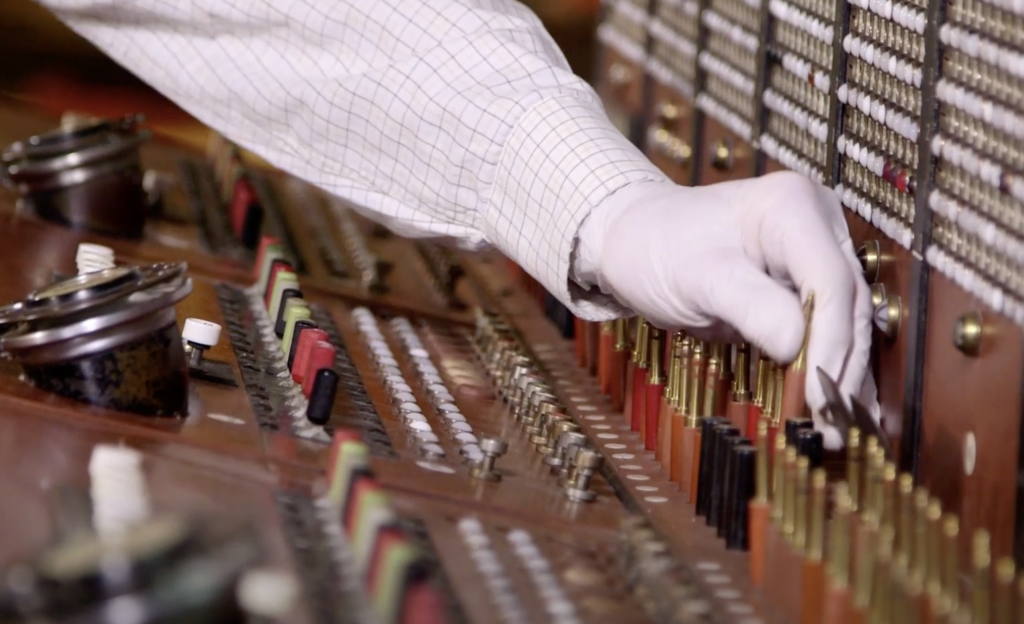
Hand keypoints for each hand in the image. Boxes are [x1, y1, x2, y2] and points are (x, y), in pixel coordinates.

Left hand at [576, 172, 872, 447]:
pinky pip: (829, 328)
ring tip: (836, 429)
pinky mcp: (806, 284)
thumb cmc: (657, 249)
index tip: (820, 394)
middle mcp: (817, 225)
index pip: (831, 281)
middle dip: (840, 367)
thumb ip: (752, 308)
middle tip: (832, 425)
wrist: (633, 241)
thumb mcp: (698, 278)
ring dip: (842, 376)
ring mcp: (815, 254)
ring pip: (846, 321)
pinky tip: (841, 409)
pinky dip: (832, 368)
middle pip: (847, 303)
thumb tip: (798, 347)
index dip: (832, 341)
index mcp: (793, 208)